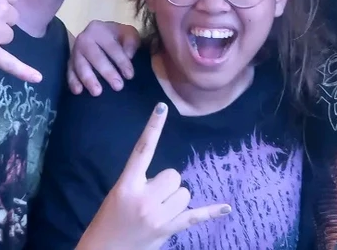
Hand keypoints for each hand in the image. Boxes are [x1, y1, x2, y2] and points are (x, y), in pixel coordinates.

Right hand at [68, 20, 140, 95]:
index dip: (121, 61)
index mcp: (99, 29)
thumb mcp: (129, 34)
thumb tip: (128, 56)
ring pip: (80, 65)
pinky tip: (78, 91)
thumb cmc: (118, 37)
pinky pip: (69, 72)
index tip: (130, 76)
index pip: (111, 46)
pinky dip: (73, 81)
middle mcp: (84, 38)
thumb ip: (130, 43)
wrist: (102, 36)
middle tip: (118, 86)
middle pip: (94, 56)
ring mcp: (75, 51)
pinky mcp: (70, 62)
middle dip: (106, 72)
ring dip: (88, 79)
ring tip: (97, 92)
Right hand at [77, 103, 230, 249]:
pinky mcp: (167, 230)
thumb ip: (140, 182)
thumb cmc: (109, 220)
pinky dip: (211, 211)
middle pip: (173, 175)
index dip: (153, 127)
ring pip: (184, 193)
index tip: (163, 107)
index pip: (143, 150)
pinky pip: (194, 216)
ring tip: (158, 212)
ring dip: (175, 200)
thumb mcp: (119, 195)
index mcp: (127, 185)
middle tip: (151, 198)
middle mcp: (143, 198)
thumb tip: (169, 180)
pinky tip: (226, 207)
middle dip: (167, 185)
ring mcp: (156, 215)